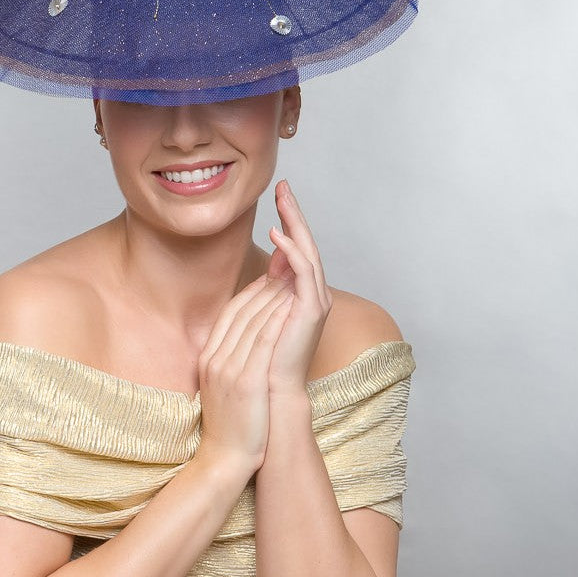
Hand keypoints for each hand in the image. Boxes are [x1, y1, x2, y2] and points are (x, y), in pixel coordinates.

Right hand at [196, 274, 293, 472]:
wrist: (224, 459)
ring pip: (253, 321)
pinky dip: (277, 319)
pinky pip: (263, 342)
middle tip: (287, 268)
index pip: (230, 314)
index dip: (251, 292)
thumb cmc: (230, 425)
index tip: (270, 278)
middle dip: (266, 286)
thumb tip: (247, 338)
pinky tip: (293, 305)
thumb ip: (230, 359)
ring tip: (294, 278)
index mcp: (208, 357)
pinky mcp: (246, 381)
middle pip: (242, 312)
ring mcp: (228, 369)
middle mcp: (215, 358)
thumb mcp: (222, 385)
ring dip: (274, 296)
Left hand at [266, 179, 332, 396]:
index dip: (288, 221)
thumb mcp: (262, 311)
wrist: (269, 390)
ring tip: (283, 199)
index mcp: (301, 293)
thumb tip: (274, 256)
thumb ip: (270, 284)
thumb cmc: (262, 355)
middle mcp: (313, 293)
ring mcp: (316, 301)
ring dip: (296, 224)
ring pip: (308, 252)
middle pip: (305, 244)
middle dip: (294, 214)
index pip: (296, 248)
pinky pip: (305, 273)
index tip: (277, 196)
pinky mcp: (313, 309)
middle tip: (284, 187)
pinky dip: (293, 252)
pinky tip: (280, 235)